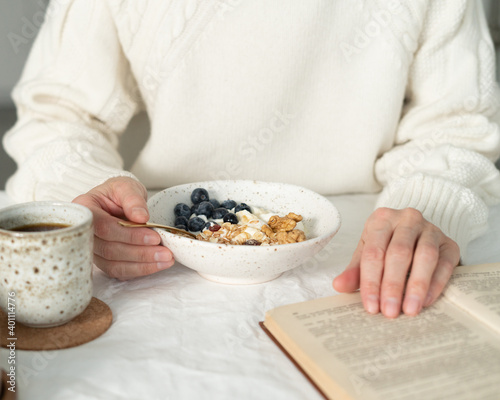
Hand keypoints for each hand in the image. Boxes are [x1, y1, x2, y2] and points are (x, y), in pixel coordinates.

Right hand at [73, 177, 173, 279]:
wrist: (117, 200)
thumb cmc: (119, 192)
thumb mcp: (127, 186)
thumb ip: (133, 199)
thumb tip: (141, 217)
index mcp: (85, 209)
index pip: (104, 227)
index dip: (130, 235)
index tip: (154, 237)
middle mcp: (84, 232)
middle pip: (109, 250)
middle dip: (141, 253)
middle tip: (165, 252)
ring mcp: (92, 249)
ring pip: (114, 265)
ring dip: (142, 266)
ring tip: (166, 260)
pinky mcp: (102, 260)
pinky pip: (118, 271)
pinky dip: (139, 270)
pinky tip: (157, 265)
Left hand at [333, 208, 459, 317]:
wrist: (416, 233)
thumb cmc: (387, 245)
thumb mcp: (367, 254)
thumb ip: (354, 271)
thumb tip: (339, 286)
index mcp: (381, 219)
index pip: (373, 253)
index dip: (371, 281)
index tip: (371, 306)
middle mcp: (407, 219)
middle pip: (399, 253)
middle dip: (392, 285)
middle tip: (389, 312)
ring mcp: (431, 229)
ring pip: (425, 256)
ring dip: (416, 286)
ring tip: (409, 310)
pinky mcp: (450, 243)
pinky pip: (445, 263)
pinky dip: (436, 284)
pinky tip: (426, 301)